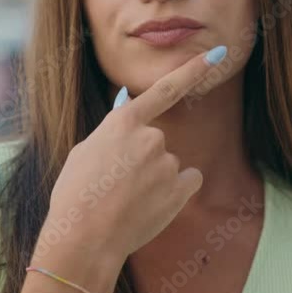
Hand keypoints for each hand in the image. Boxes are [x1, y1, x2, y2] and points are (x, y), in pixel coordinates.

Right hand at [44, 45, 229, 259]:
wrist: (84, 237)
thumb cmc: (75, 195)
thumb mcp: (84, 152)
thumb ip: (112, 127)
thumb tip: (127, 100)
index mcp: (123, 122)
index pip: (165, 89)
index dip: (193, 70)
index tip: (216, 55)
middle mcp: (150, 136)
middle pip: (156, 142)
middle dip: (141, 160)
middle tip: (114, 184)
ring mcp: (167, 162)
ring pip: (169, 165)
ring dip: (154, 180)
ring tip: (125, 201)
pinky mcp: (180, 188)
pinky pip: (187, 181)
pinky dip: (174, 192)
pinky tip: (152, 205)